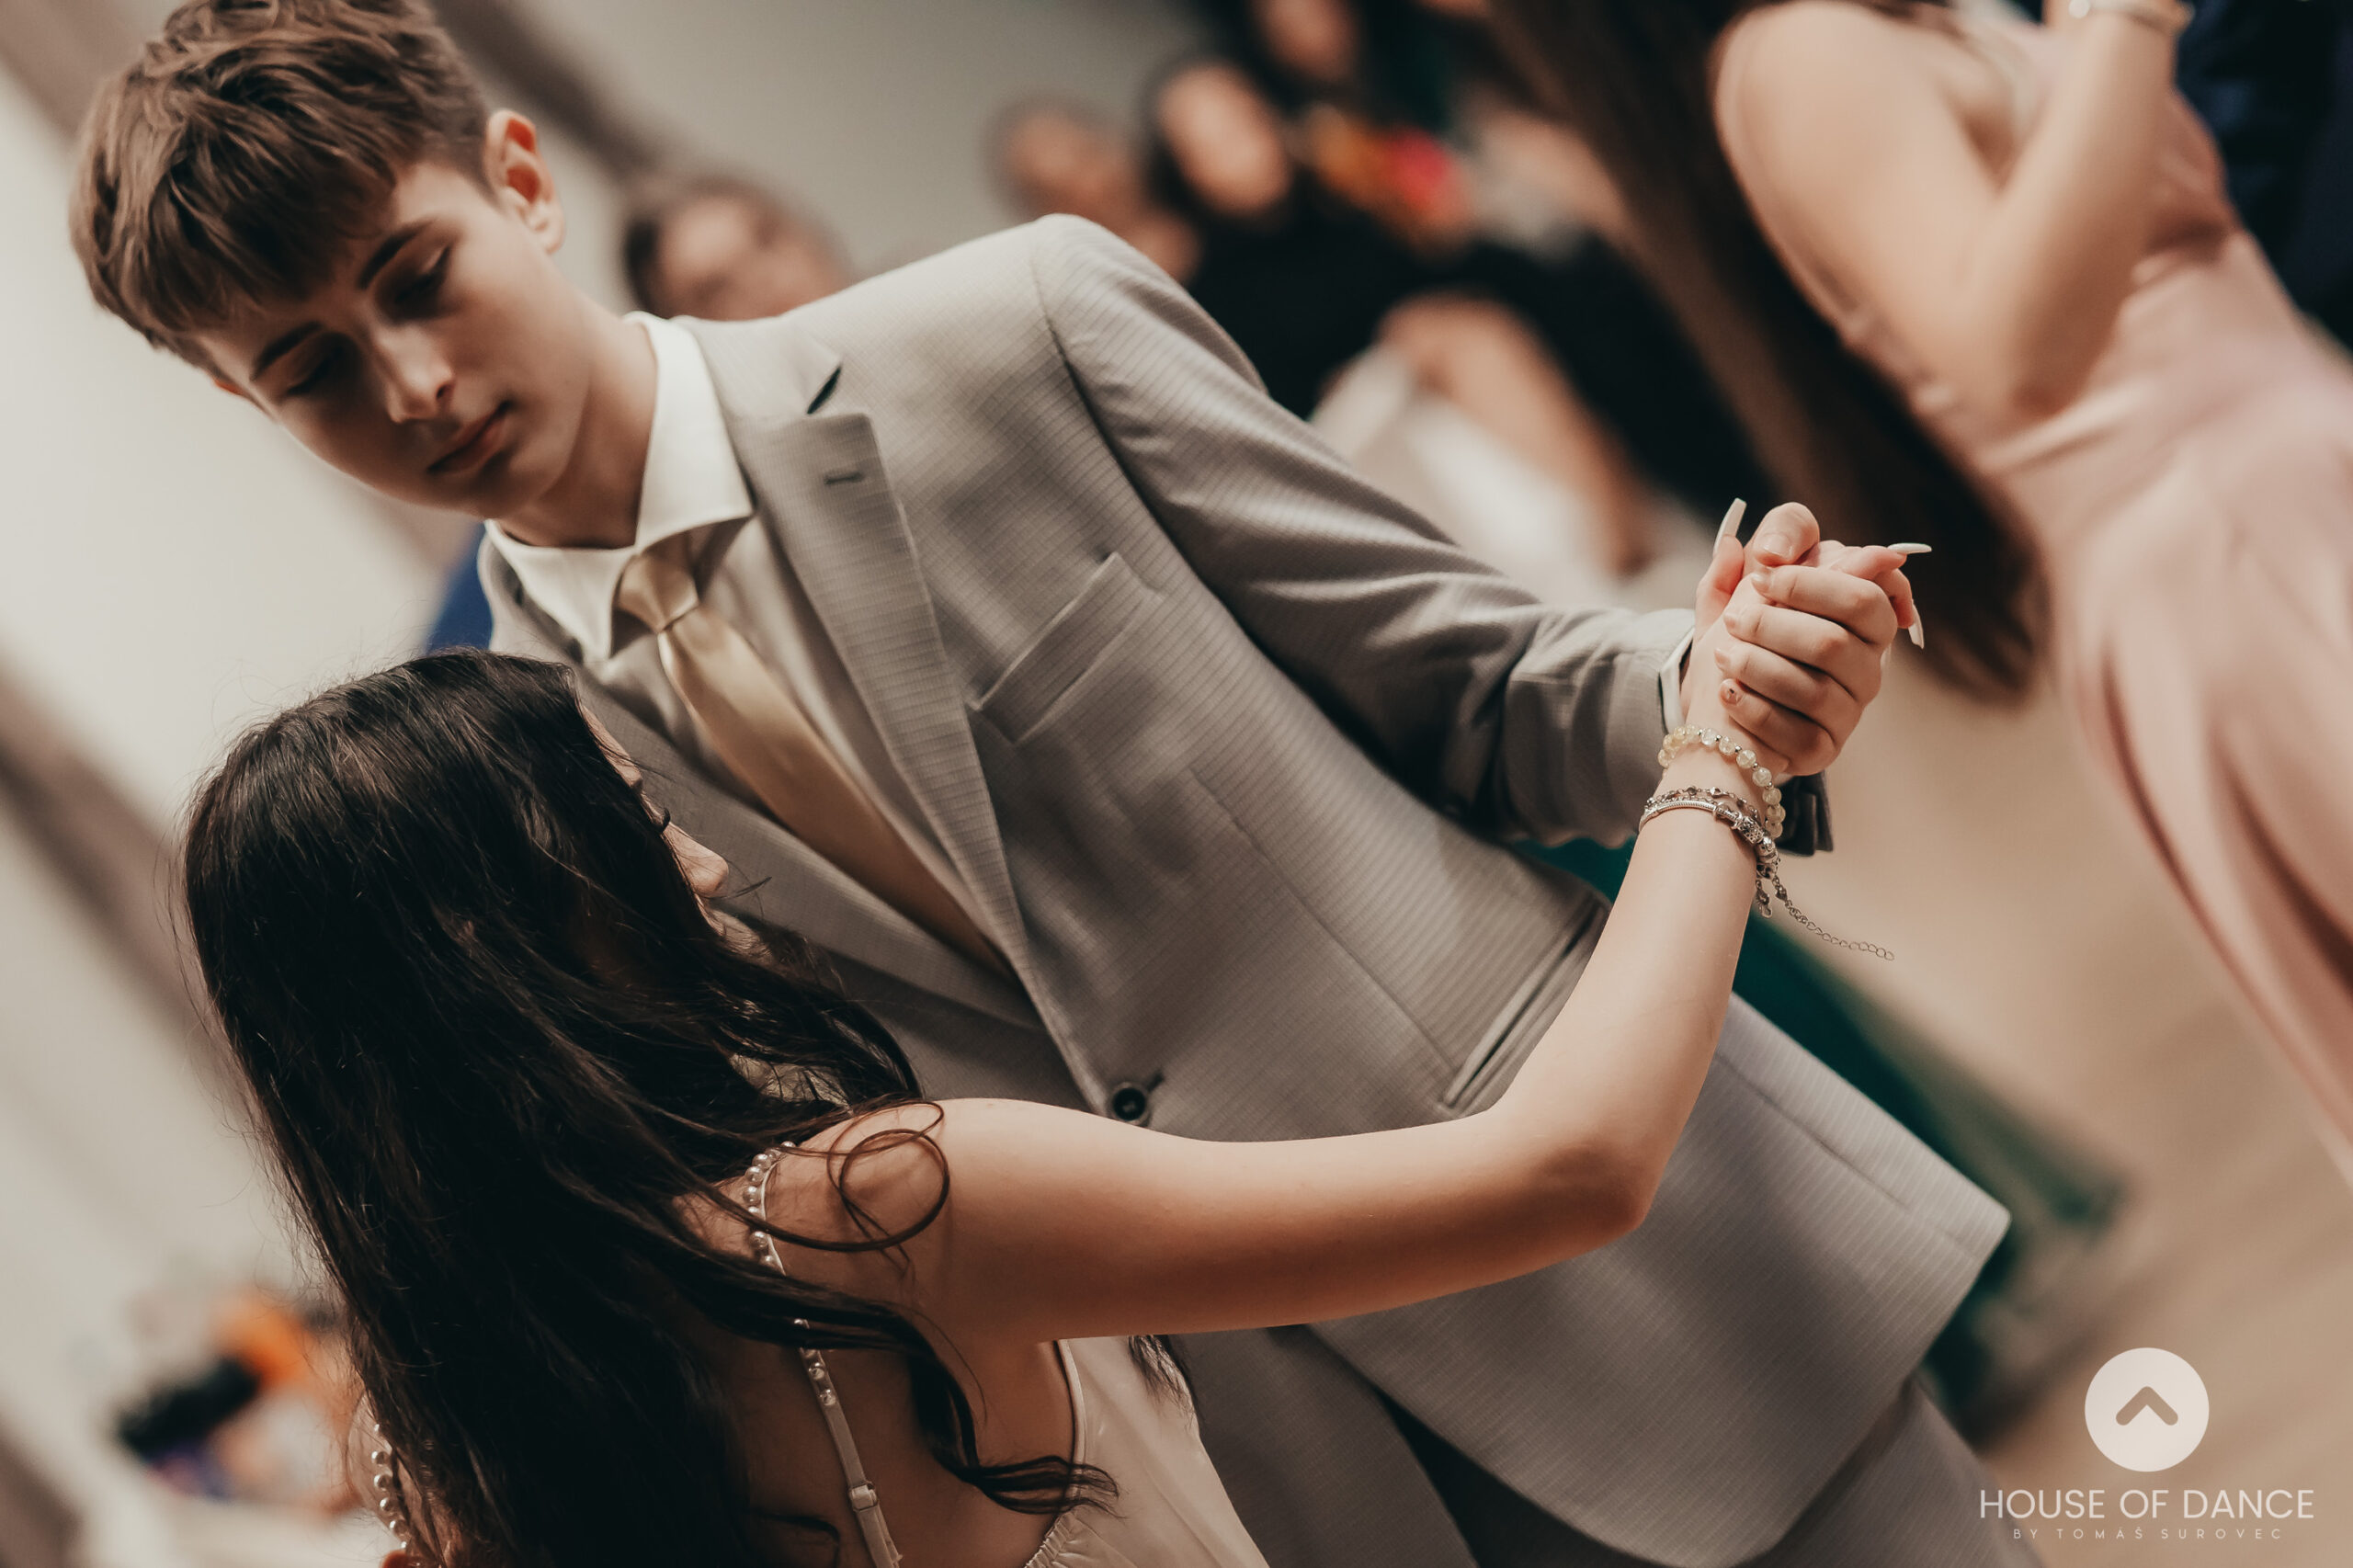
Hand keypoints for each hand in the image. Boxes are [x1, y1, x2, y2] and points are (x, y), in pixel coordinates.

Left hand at [1684, 503, 1912, 775]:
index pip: (1863, 596)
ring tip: (1723, 655)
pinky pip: (1794, 732)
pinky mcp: (1823, 750)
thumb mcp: (1741, 591)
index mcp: (1863, 621)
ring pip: (1813, 688)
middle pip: (1834, 642)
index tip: (1763, 574)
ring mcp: (1848, 712)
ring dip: (1758, 666)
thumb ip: (1751, 562)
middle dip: (1774, 625)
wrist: (1720, 708)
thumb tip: (1757, 546)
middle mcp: (1867, 667)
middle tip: (1734, 620)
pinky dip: (1753, 708)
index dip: (1810, 582)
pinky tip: (1728, 693)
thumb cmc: (1742, 640)